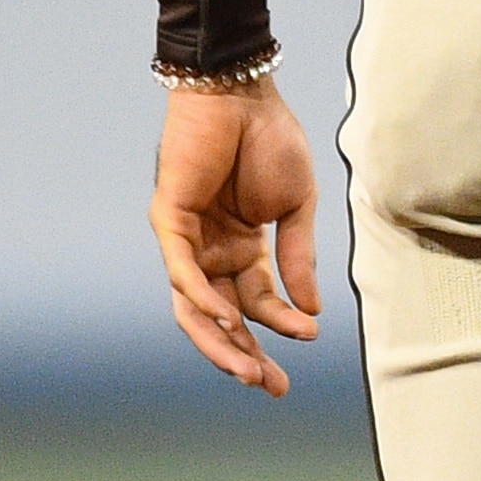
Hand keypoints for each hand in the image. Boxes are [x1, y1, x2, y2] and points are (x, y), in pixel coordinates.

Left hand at [149, 81, 321, 396]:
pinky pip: (182, 272)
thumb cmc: (270, 141)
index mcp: (242, 248)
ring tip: (248, 367)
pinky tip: (229, 318)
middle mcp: (211, 252)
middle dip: (245, 354)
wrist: (241, 94)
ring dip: (221, 340)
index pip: (259, 302)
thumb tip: (311, 311)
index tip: (311, 341)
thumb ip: (299, 258)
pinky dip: (202, 297)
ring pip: (196, 307)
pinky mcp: (169, 222)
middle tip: (271, 386)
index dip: (282, 325)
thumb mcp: (296, 207)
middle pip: (223, 317)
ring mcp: (187, 240)